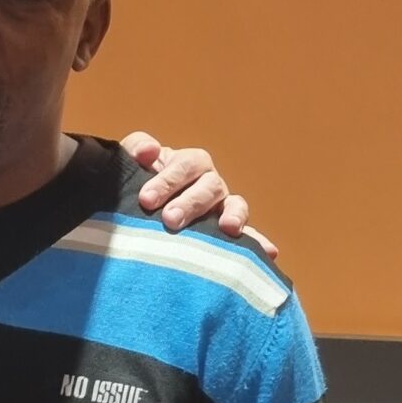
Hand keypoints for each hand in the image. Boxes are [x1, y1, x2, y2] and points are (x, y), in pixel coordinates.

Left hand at [121, 130, 278, 261]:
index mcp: (190, 164)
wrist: (143, 213)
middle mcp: (210, 184)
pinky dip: (258, 242)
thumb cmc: (138, 185)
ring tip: (228, 227)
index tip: (146, 200)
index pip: (185, 166)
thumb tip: (149, 152)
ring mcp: (223, 208)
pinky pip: (248, 237)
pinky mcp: (228, 233)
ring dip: (234, 216)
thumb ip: (136, 150)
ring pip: (234, 206)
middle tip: (170, 219)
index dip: (168, 181)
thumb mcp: (131, 163)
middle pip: (209, 187)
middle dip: (191, 203)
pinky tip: (270, 252)